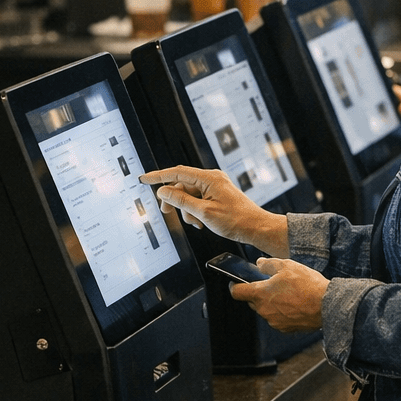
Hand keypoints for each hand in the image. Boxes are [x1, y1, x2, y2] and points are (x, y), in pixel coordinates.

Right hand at [140, 165, 288, 257]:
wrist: (256, 228)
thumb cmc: (234, 220)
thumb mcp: (203, 212)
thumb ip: (181, 200)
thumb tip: (163, 191)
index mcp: (209, 178)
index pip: (177, 173)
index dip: (159, 176)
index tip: (144, 179)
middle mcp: (212, 178)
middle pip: (182, 184)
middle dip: (174, 200)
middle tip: (166, 212)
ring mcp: (215, 186)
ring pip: (189, 194)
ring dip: (186, 209)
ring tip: (194, 223)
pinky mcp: (217, 194)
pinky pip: (198, 199)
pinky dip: (194, 210)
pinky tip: (199, 223)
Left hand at [229, 257, 327, 332]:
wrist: (326, 305)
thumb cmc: (307, 285)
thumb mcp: (287, 266)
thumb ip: (268, 264)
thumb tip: (259, 264)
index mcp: (260, 294)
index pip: (237, 292)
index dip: (235, 286)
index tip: (236, 283)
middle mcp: (264, 310)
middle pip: (252, 301)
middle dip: (258, 293)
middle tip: (273, 284)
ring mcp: (274, 321)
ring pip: (266, 310)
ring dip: (271, 302)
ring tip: (288, 293)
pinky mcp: (285, 328)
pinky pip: (277, 318)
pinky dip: (282, 312)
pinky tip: (294, 303)